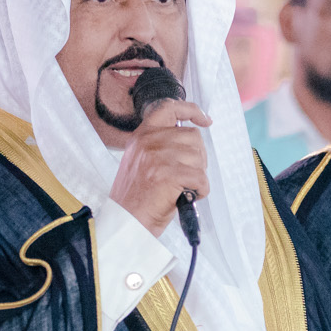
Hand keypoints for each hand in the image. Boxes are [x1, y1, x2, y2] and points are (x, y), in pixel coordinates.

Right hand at [109, 99, 211, 235]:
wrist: (126, 221)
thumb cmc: (136, 198)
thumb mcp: (141, 162)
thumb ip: (160, 146)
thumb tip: (190, 141)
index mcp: (142, 136)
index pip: (168, 108)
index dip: (191, 110)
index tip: (205, 119)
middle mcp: (149, 142)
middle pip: (192, 137)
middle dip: (198, 157)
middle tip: (188, 175)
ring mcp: (158, 157)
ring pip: (198, 158)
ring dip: (198, 176)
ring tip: (182, 188)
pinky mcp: (169, 174)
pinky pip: (201, 177)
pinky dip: (200, 190)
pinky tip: (186, 196)